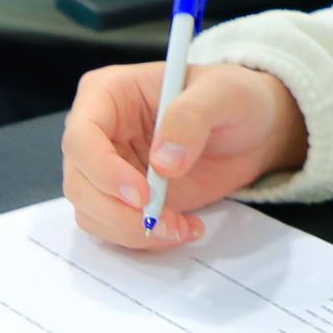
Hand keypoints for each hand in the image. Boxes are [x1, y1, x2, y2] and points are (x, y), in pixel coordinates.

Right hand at [59, 61, 308, 246]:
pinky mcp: (126, 200)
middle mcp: (100, 133)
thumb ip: (192, 117)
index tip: (142, 195)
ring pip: (92, 212)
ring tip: (181, 226)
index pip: (81, 136)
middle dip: (117, 212)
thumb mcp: (224, 93)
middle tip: (163, 222)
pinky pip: (116, 229)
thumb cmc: (233, 97)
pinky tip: (183, 228)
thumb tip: (163, 161)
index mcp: (109, 93)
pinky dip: (146, 239)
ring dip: (132, 231)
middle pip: (79, 183)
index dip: (103, 170)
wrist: (253, 130)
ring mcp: (110, 170)